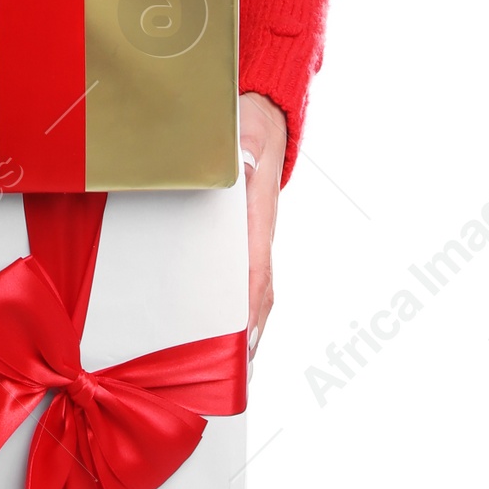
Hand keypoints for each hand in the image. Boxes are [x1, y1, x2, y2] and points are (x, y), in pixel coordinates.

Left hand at [239, 92, 286, 363]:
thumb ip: (245, 145)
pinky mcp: (244, 235)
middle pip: (257, 291)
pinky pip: (241, 274)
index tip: (245, 338)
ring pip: (252, 288)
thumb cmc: (248, 125)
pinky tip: (225, 325)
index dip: (249, 304)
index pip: (255, 267)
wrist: (263, 116)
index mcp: (258, 214)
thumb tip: (244, 162)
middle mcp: (260, 232)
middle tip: (237, 372)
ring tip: (232, 365)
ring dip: (245, 325)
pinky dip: (238, 303)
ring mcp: (254, 237)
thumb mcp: (246, 129)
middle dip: (249, 332)